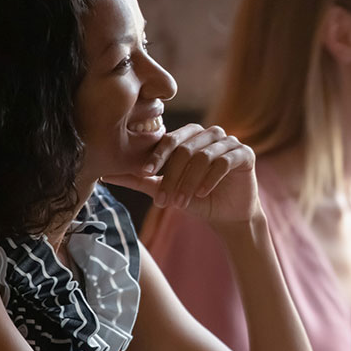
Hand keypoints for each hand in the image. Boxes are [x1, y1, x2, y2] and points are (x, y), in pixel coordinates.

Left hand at [103, 123, 259, 223]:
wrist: (229, 217)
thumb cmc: (197, 200)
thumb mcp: (165, 189)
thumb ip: (140, 179)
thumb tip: (105, 175)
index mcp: (191, 136)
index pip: (170, 139)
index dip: (157, 156)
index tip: (145, 173)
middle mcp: (211, 134)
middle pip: (185, 148)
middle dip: (172, 176)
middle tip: (163, 201)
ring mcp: (230, 142)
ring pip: (203, 156)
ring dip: (189, 182)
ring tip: (181, 203)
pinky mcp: (245, 154)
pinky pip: (223, 162)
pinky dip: (210, 179)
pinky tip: (202, 194)